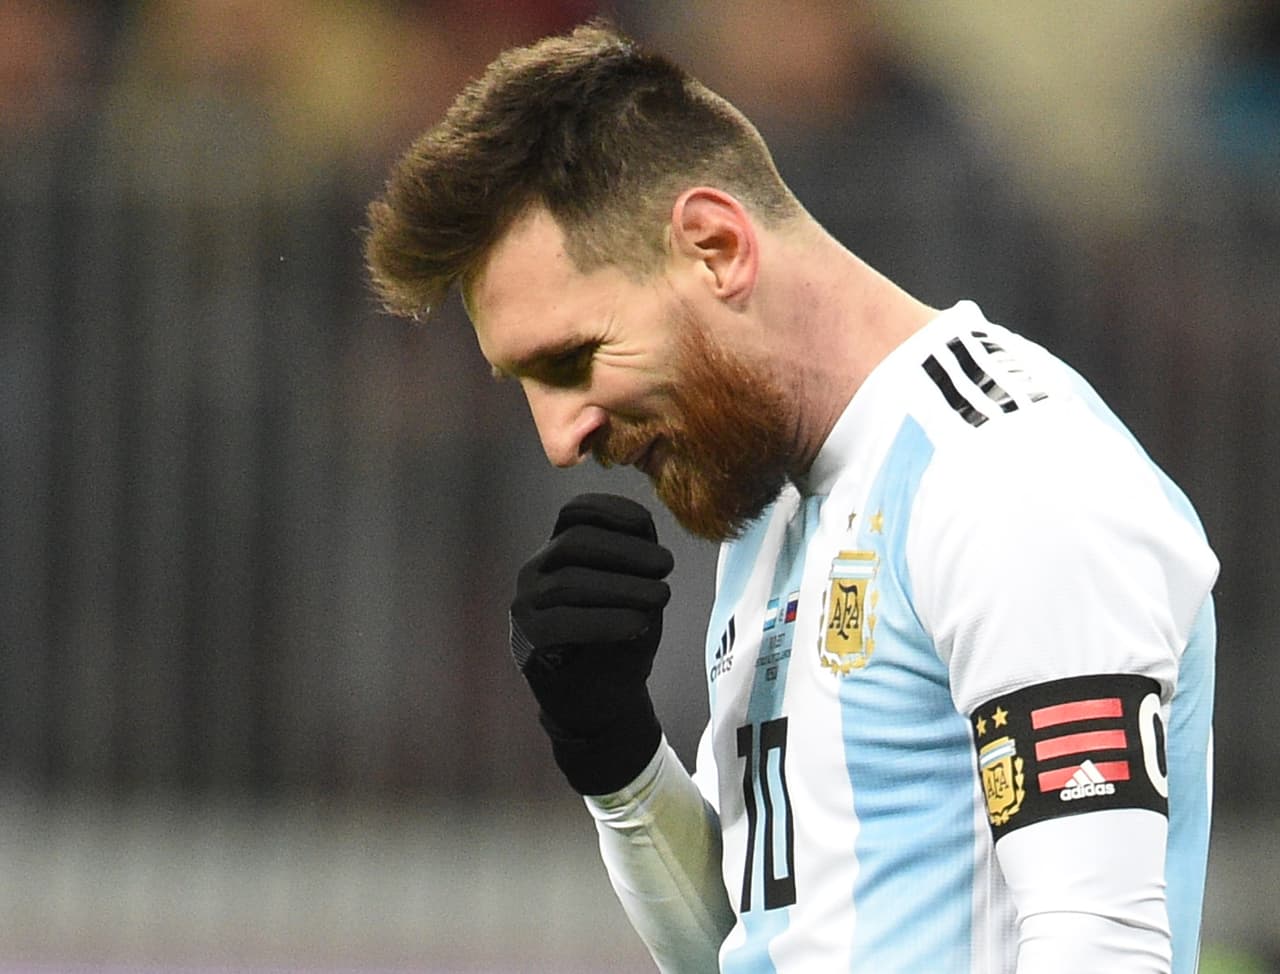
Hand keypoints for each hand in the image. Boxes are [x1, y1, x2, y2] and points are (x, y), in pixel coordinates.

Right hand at [511, 493, 673, 794]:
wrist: (600, 698)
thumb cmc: (620, 636)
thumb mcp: (637, 589)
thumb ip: (638, 559)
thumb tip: (645, 532)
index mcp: (559, 549)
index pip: (574, 512)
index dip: (609, 511)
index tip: (647, 526)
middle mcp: (535, 570)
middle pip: (574, 542)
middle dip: (625, 551)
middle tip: (667, 566)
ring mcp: (526, 604)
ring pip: (569, 582)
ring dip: (623, 588)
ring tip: (661, 597)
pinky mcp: (527, 639)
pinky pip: (562, 623)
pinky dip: (604, 621)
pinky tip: (637, 623)